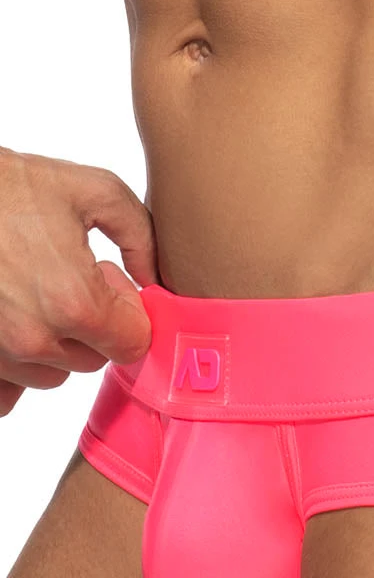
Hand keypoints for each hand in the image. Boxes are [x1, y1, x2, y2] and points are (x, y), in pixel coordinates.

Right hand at [0, 146, 158, 416]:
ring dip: (52, 343)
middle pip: (93, 359)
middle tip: (65, 276)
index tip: (106, 280)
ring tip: (32, 292)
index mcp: (75, 304)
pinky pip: (6, 393)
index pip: (133, 344)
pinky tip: (10, 320)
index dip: (127, 312)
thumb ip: (141, 235)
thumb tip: (154, 279)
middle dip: (90, 325)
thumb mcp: (91, 189)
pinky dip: (12, 367)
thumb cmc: (7, 184)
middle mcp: (36, 339)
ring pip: (50, 374)